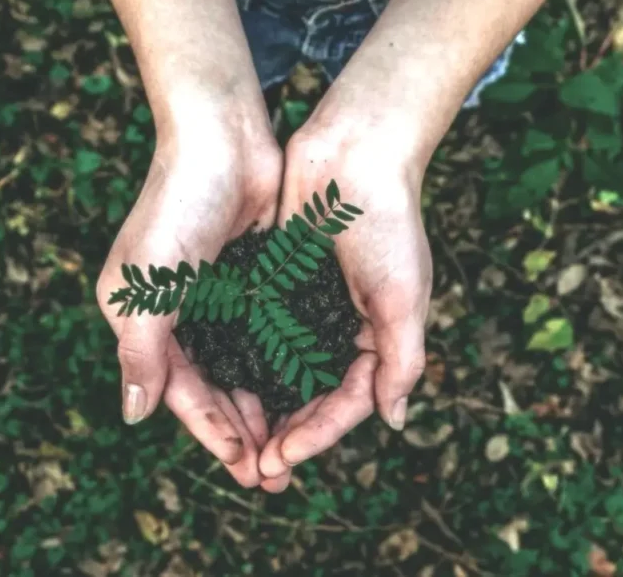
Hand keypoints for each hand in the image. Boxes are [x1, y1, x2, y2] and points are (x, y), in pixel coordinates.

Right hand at [96, 114, 284, 487]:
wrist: (222, 136)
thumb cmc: (177, 205)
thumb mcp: (148, 285)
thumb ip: (141, 352)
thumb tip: (134, 415)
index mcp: (142, 318)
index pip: (179, 391)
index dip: (211, 433)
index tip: (245, 469)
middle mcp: (176, 313)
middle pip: (211, 388)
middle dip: (240, 432)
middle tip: (274, 473)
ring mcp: (214, 297)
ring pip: (240, 368)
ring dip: (262, 406)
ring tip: (290, 445)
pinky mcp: (249, 280)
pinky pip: (264, 336)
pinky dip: (278, 367)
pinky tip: (302, 392)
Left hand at [258, 119, 431, 483]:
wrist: (355, 151)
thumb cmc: (388, 222)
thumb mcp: (403, 296)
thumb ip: (401, 359)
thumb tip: (394, 421)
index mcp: (376, 338)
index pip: (346, 403)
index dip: (317, 435)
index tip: (282, 458)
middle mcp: (340, 329)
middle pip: (310, 397)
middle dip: (286, 434)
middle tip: (254, 469)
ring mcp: (306, 308)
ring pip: (280, 373)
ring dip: (261, 408)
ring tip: (235, 442)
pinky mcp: (276, 284)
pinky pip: (258, 333)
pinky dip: (243, 361)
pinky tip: (219, 385)